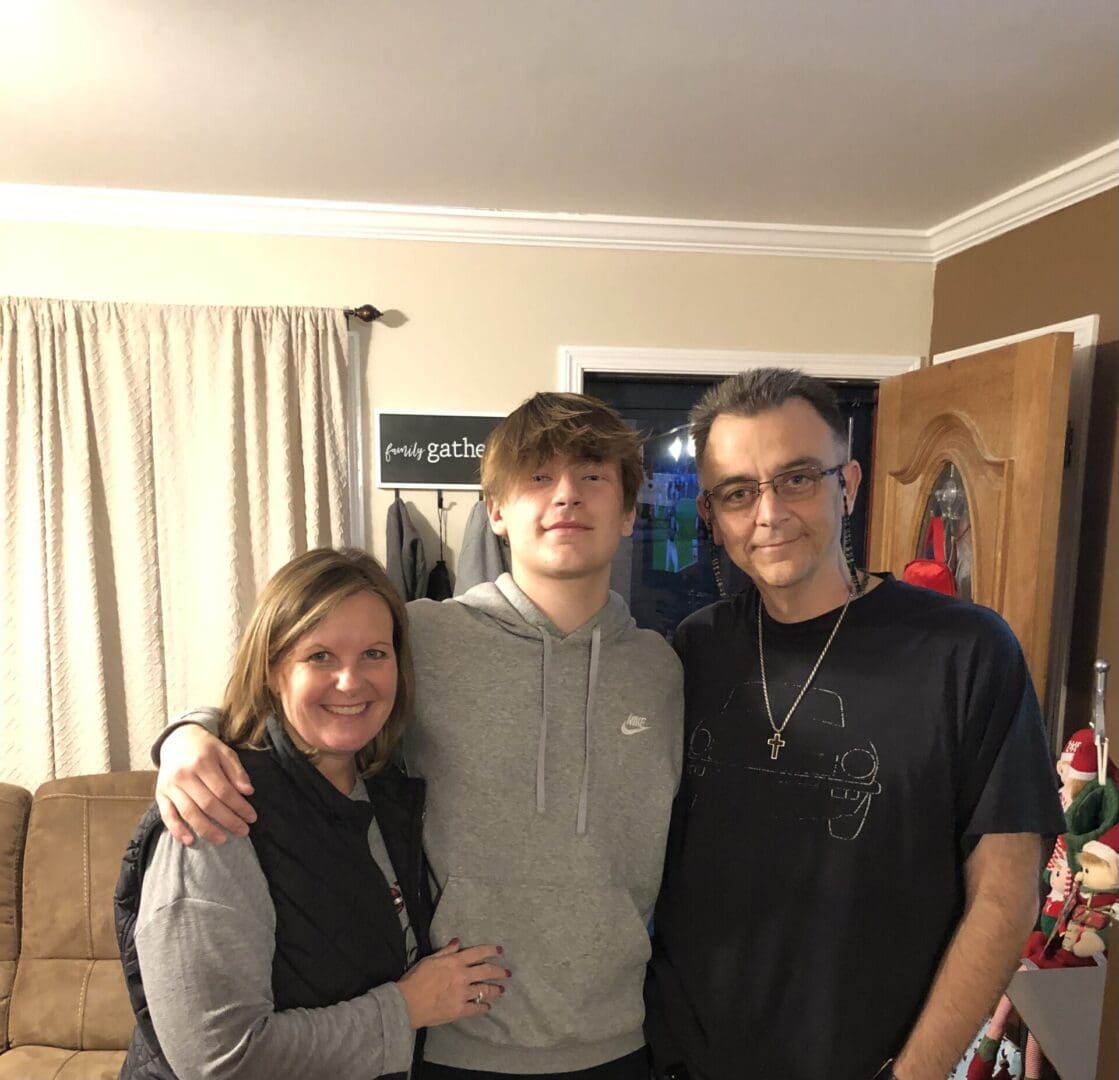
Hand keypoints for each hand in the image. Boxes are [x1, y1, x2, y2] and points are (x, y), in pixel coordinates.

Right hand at [156, 723, 256, 845]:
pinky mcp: (160, 795)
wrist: (177, 740)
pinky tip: (190, 841)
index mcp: (202, 762)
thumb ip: (237, 771)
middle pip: (208, 804)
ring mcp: (170, 786)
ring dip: (206, 830)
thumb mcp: (225, 752)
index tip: (251, 817)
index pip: (224, 791)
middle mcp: (184, 775)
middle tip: (243, 831)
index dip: (239, 806)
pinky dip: (177, 830)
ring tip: (223, 840)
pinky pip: (167, 816)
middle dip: (228, 820)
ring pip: (189, 812)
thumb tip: (248, 792)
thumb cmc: (205, 748)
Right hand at [396, 939, 510, 1028]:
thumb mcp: (430, 959)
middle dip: (499, 971)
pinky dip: (483, 1008)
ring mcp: (462, 994)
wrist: (407, 1002)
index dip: (490, 951)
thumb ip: (446, 951)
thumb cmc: (416, 978)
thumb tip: (457, 942)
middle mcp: (462, 976)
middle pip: (486, 971)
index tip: (500, 951)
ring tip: (501, 990)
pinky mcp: (459, 1010)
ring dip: (494, 990)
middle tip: (507, 973)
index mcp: (455, 962)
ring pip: (484, 990)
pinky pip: (476, 1008)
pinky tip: (487, 1008)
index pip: (477, 953)